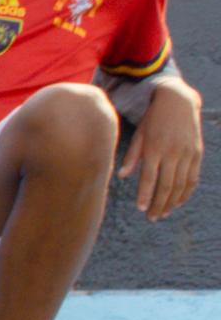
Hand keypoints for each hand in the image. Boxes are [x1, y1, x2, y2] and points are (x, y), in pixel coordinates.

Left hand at [131, 82, 204, 222]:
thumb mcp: (138, 134)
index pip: (149, 178)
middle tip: (151, 217)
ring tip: (163, 214)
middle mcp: (173, 153)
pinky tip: (178, 202)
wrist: (179, 102)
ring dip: (172, 202)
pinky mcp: (197, 153)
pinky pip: (193, 177)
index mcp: (155, 148)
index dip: (145, 196)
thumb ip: (132, 156)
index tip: (140, 209)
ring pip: (181, 185)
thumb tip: (122, 176)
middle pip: (166, 186)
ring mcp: (187, 153)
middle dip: (158, 204)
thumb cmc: (152, 119)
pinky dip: (186, 192)